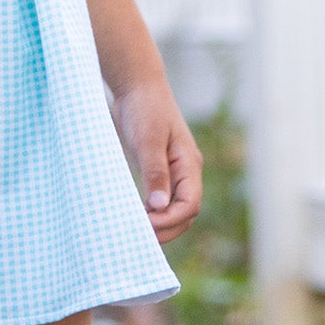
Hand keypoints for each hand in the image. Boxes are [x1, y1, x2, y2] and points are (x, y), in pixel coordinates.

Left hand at [112, 78, 201, 243]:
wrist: (137, 86)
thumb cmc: (144, 109)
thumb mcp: (148, 140)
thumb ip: (154, 173)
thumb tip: (157, 207)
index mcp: (189, 164)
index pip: (190, 204)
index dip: (171, 220)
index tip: (146, 225)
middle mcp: (185, 171)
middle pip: (186, 212)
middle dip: (166, 228)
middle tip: (138, 238)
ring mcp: (174, 172)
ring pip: (174, 209)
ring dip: (160, 224)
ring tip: (135, 232)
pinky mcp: (159, 170)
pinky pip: (161, 200)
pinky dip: (152, 213)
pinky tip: (134, 217)